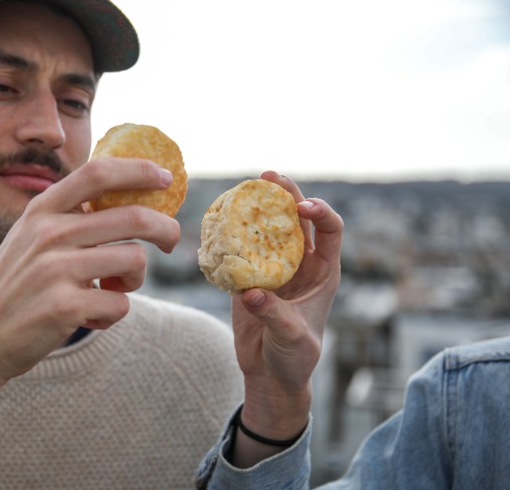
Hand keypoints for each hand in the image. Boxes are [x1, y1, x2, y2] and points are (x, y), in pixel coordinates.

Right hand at [0, 157, 178, 487]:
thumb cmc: (16, 287)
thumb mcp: (30, 238)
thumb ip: (68, 217)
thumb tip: (128, 198)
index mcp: (41, 211)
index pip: (97, 173)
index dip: (137, 170)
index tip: (164, 177)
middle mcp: (48, 233)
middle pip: (133, 218)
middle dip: (165, 229)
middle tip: (172, 240)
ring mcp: (56, 270)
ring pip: (135, 260)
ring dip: (136, 280)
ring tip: (114, 290)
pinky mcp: (66, 306)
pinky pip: (121, 303)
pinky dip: (114, 313)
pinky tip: (91, 317)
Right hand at [230, 171, 342, 465]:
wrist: (270, 373)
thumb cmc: (294, 358)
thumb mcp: (292, 338)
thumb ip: (274, 314)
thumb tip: (251, 291)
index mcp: (323, 271)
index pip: (331, 229)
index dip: (321, 212)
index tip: (302, 208)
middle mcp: (301, 263)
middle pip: (297, 218)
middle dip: (286, 194)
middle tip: (268, 176)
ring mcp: (274, 267)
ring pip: (268, 227)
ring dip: (257, 207)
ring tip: (243, 187)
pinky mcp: (248, 276)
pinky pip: (241, 247)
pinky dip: (231, 233)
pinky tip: (219, 219)